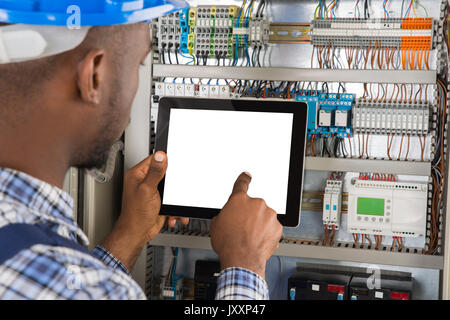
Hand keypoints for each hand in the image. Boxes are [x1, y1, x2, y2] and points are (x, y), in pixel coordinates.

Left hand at [101, 151, 187, 269]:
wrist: (137, 233)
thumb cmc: (136, 214)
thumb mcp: (147, 190)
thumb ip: (155, 172)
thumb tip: (160, 156)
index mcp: (137, 175)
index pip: (154, 159)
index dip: (165, 161)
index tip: (173, 166)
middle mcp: (144, 181)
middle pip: (165, 173)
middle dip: (173, 183)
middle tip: (174, 189)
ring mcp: (151, 191)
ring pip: (170, 188)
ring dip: (174, 199)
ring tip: (172, 206)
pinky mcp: (158, 201)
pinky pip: (171, 200)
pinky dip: (174, 208)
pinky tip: (171, 214)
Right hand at [209, 172, 282, 278]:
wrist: (241, 259)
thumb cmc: (228, 243)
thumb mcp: (216, 225)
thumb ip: (223, 215)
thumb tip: (226, 217)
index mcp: (239, 200)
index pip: (242, 184)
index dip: (244, 179)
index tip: (247, 175)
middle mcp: (256, 203)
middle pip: (253, 206)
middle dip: (249, 215)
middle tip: (242, 228)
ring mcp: (268, 214)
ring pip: (264, 216)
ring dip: (259, 224)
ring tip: (250, 237)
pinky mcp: (277, 226)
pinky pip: (272, 227)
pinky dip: (267, 233)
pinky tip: (258, 241)